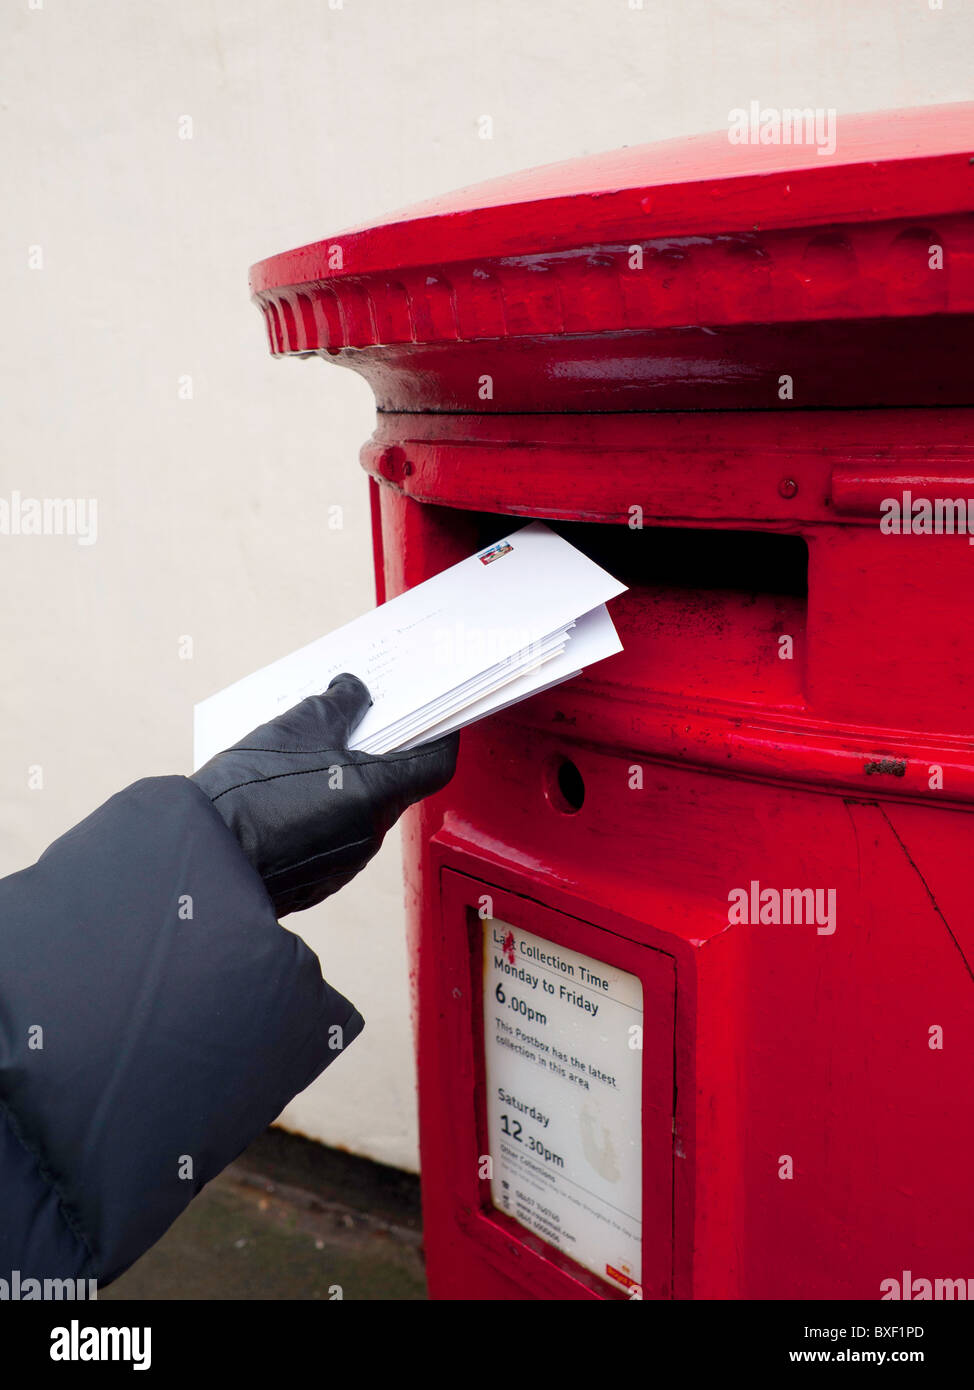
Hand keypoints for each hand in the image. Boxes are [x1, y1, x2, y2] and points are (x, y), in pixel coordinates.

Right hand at [190, 673, 457, 916]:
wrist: (202, 859)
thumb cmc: (251, 795)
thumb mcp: (298, 726)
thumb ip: (338, 704)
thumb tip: (353, 692)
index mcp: (377, 793)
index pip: (435, 763)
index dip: (439, 735)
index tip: (433, 716)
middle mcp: (370, 833)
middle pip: (395, 784)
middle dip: (378, 752)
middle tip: (353, 724)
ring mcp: (344, 862)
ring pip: (361, 810)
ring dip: (345, 782)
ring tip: (307, 756)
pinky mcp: (316, 878)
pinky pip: (333, 836)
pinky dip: (322, 811)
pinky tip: (289, 792)